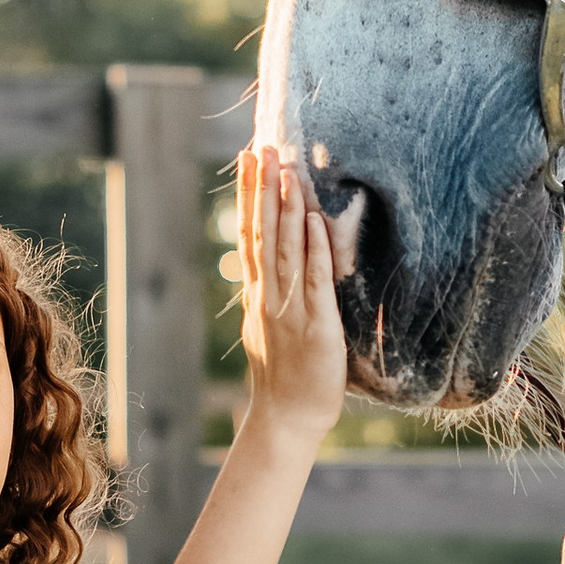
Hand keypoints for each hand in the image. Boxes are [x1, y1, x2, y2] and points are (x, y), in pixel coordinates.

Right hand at [236, 146, 346, 448]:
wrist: (287, 418)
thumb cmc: (286, 375)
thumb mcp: (269, 325)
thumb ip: (269, 293)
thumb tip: (265, 264)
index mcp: (258, 292)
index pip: (251, 232)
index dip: (249, 194)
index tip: (248, 158)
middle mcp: (269, 294)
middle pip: (263, 231)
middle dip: (263, 187)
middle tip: (262, 146)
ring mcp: (290, 308)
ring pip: (285, 248)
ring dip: (286, 207)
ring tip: (286, 169)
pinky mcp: (316, 324)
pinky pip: (314, 279)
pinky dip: (313, 248)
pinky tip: (313, 220)